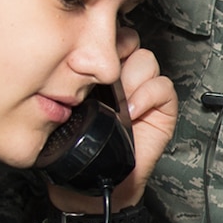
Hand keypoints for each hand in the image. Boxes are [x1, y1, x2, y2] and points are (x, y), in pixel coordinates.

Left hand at [48, 27, 175, 212]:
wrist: (99, 184)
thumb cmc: (80, 150)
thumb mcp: (64, 110)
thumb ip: (66, 83)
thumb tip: (59, 60)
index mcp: (98, 73)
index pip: (105, 39)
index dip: (99, 40)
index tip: (85, 52)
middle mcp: (123, 77)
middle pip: (129, 42)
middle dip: (116, 53)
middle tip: (103, 74)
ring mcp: (143, 91)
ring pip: (146, 61)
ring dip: (131, 78)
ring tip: (117, 100)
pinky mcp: (162, 108)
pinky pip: (163, 87)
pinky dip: (148, 95)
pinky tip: (132, 111)